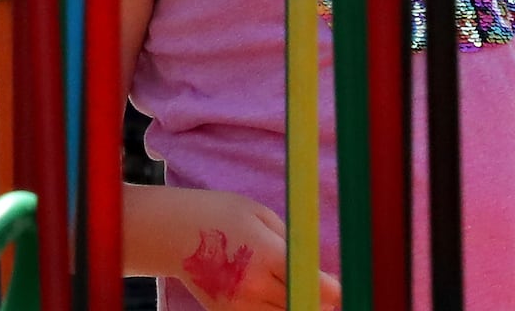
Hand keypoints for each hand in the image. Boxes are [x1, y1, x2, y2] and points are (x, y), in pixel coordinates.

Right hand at [169, 190, 341, 310]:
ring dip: (296, 306)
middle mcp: (253, 285)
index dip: (333, 290)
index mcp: (267, 254)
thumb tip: (318, 266)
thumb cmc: (220, 214)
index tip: (341, 288)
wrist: (172, 232)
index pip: (313, 284)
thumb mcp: (261, 215)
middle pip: (302, 306)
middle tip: (328, 293)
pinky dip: (273, 310)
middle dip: (319, 301)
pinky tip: (275, 296)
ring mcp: (237, 304)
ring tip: (301, 292)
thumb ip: (291, 242)